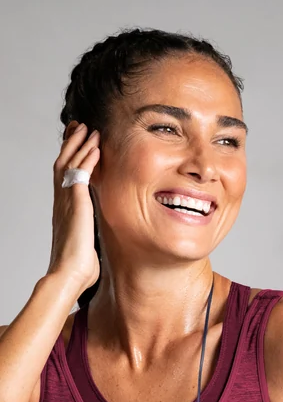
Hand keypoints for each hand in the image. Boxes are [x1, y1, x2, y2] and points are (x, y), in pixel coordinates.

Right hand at [48, 120, 100, 293]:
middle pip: (63, 163)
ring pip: (70, 163)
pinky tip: (96, 148)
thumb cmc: (79, 269)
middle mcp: (63, 202)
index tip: (76, 144)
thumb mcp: (87, 245)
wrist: (69, 275)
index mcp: (65, 211)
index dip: (70, 158)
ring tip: (89, 129)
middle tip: (79, 126)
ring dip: (80, 145)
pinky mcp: (76, 205)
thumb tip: (100, 241)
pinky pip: (81, 175)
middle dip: (71, 143)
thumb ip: (90, 235)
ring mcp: (67, 202)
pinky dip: (88, 160)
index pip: (65, 177)